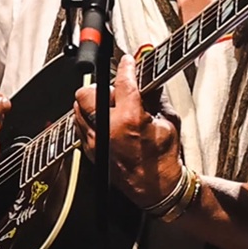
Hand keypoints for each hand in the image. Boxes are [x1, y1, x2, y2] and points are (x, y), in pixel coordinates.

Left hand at [73, 54, 182, 209]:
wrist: (155, 187)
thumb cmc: (164, 158)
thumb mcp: (169, 122)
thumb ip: (157, 98)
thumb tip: (152, 81)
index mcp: (130, 119)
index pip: (122, 82)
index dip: (126, 67)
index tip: (128, 61)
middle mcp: (108, 129)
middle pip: (86, 94)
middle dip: (99, 86)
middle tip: (113, 88)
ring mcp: (96, 141)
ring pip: (78, 109)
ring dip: (91, 103)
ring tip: (107, 105)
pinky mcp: (91, 152)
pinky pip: (80, 127)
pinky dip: (88, 119)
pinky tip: (103, 121)